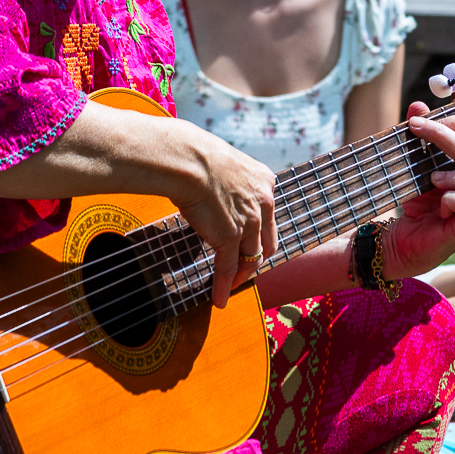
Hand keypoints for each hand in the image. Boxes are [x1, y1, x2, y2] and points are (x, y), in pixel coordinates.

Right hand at [163, 120, 276, 309]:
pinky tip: (219, 299)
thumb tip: (213, 183)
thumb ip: (229, 179)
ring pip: (251, 258)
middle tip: (244, 268)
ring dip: (241, 275)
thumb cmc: (193, 154)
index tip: (250, 241)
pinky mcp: (229, 238)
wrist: (185, 158)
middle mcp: (263, 203)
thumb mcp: (224, 163)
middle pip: (267, 242)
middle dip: (256, 258)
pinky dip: (224, 286)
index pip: (269, 216)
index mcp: (264, 182)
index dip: (260, 233)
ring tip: (232, 286)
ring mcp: (248, 222)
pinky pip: (228, 268)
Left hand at [383, 104, 454, 277]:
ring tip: (432, 176)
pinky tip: (437, 201)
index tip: (421, 118)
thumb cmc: (414, 204)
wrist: (398, 243)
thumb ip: (420, 138)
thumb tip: (419, 105)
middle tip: (419, 130)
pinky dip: (454, 198)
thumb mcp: (415, 167)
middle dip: (450, 135)